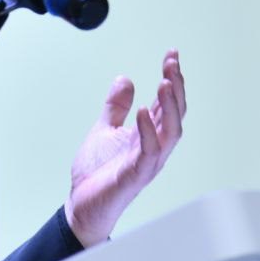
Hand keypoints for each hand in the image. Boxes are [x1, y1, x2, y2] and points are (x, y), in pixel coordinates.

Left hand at [63, 50, 186, 245]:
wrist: (82, 205)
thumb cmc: (97, 174)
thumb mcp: (104, 129)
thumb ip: (116, 107)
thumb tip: (124, 79)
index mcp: (148, 135)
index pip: (167, 104)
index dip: (172, 79)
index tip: (172, 55)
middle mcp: (154, 147)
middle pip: (175, 114)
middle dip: (176, 87)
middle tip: (172, 63)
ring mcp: (147, 161)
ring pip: (171, 132)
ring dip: (171, 106)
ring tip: (165, 82)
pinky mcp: (135, 175)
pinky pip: (149, 152)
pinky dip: (149, 130)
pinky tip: (144, 110)